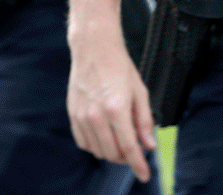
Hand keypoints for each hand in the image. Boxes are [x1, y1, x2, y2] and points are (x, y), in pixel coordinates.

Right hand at [67, 35, 157, 181]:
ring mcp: (82, 116)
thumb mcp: (140, 91)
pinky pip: (84, 143)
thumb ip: (145, 121)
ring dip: (112, 152)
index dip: (139, 165)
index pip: (130, 147)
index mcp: (117, 109)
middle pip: (113, 153)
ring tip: (121, 139)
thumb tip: (149, 145)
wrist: (94, 48)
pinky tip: (105, 136)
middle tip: (135, 149)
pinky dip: (96, 145)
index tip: (144, 175)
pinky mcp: (73, 115)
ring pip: (98, 151)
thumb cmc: (119, 66)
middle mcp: (97, 115)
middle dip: (126, 158)